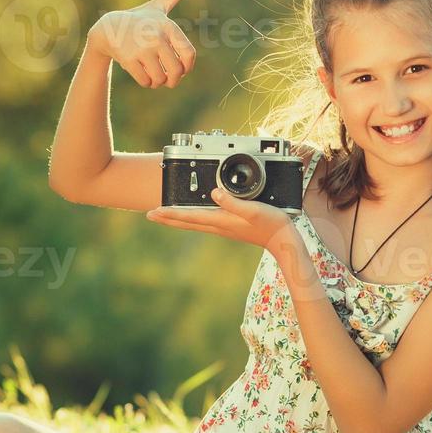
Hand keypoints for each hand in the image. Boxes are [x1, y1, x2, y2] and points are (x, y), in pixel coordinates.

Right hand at [88, 0, 196, 88]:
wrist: (108, 28)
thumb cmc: (139, 19)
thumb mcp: (158, 6)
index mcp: (168, 26)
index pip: (189, 55)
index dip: (187, 67)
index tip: (181, 68)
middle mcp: (157, 37)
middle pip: (176, 71)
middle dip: (173, 80)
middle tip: (167, 80)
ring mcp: (142, 49)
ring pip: (160, 79)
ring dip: (158, 83)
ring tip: (154, 77)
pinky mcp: (128, 59)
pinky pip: (145, 81)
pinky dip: (146, 83)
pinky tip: (143, 76)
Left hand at [146, 187, 299, 251]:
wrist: (282, 240)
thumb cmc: (271, 223)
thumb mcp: (254, 209)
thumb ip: (233, 202)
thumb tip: (214, 193)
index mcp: (221, 220)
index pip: (190, 216)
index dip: (171, 213)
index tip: (154, 211)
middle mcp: (218, 225)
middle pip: (186, 222)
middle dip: (167, 218)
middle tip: (148, 215)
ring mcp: (223, 227)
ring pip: (192, 223)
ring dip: (175, 219)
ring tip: (162, 215)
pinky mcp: (228, 226)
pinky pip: (202, 222)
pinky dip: (190, 218)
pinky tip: (190, 216)